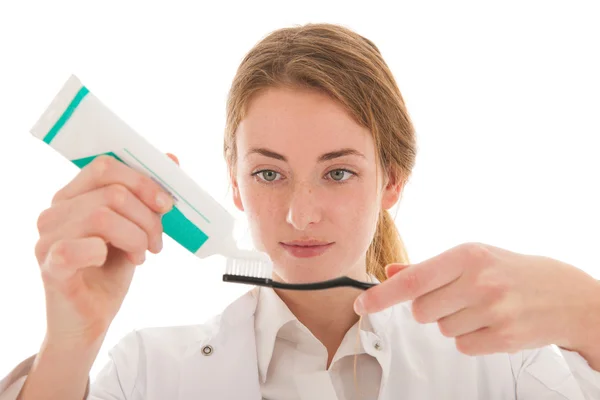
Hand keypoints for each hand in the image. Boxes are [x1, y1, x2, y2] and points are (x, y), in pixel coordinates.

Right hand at [34, 153, 178, 344]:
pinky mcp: (50, 265)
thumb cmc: (109, 271)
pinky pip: (80, 247)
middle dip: (147, 217)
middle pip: (113, 192)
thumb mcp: (133, 228)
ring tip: (140, 255)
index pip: (105, 167)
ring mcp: (47, 238)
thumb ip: (146, 195)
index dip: (143, 181)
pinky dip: (107, 252)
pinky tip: (115, 262)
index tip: (166, 205)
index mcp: (73, 196)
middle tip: (156, 242)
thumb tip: (171, 159)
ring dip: (135, 237)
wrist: (90, 319)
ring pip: (103, 215)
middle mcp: (55, 212)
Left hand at [354, 242, 599, 355]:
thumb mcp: (471, 257)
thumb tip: (390, 273)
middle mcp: (478, 281)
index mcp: (466, 255)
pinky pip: (462, 346)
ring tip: (481, 307)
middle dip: (430, 307)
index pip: (413, 280)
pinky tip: (490, 323)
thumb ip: (427, 268)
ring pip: (441, 329)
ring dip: (453, 322)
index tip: (361, 304)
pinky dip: (470, 338)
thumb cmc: (509, 271)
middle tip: (457, 296)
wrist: (564, 294)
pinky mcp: (503, 337)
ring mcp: (493, 311)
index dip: (382, 295)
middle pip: (420, 311)